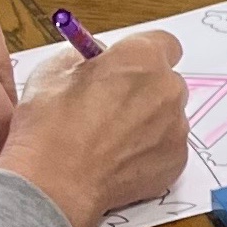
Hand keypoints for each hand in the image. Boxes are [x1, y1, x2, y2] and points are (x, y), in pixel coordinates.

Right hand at [0, 29, 188, 226]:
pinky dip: (148, 152)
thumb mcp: (54, 70)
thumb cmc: (50, 125)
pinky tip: (117, 160)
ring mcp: (176, 128)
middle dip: (144, 90)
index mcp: (141, 58)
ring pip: (168, 117)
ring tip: (109, 140)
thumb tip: (99, 57)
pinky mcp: (176, 162)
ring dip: (147, 122)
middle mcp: (167, 90)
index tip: (127, 66)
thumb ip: (85, 55)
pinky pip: (167, 148)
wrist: (54, 182)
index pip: (164, 43)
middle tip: (111, 106)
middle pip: (166, 82)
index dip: (143, 54)